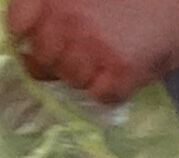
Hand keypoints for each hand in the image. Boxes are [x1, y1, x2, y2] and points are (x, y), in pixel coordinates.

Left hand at [8, 0, 178, 104]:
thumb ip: (61, 7)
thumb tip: (33, 40)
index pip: (18, 25)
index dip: (28, 39)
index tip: (41, 43)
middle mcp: (68, 18)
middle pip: (43, 60)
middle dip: (61, 64)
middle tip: (86, 59)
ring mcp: (94, 45)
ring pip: (73, 81)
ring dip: (89, 79)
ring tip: (112, 63)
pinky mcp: (122, 69)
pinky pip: (103, 96)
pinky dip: (114, 92)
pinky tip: (128, 75)